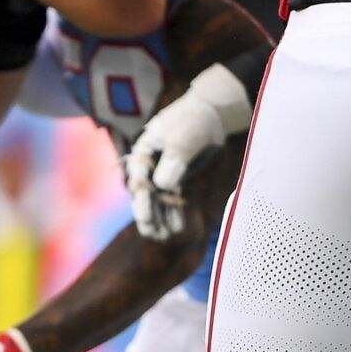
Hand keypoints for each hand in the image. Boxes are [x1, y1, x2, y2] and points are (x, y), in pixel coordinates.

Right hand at [123, 63, 251, 240]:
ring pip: (159, 199)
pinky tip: (176, 228)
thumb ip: (173, 161)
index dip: (141, 197)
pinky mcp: (178, 178)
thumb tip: (162, 187)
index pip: (138, 177)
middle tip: (151, 232)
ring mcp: (163, 172)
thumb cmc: (193, 120)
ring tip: (164, 237)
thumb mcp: (183, 138)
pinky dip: (174, 212)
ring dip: (161, 217)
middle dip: (148, 213)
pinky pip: (173, 199)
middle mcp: (150, 163)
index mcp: (143, 150)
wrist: (212, 114)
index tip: (144, 214)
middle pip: (146, 192)